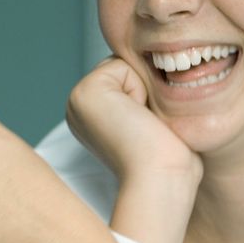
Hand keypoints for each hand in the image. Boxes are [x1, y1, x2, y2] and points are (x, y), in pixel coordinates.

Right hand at [66, 55, 201, 188]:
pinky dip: (139, 88)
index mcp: (91, 115)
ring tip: (142, 122)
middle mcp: (78, 107)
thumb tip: (161, 71)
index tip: (147, 127)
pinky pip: (124, 65)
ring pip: (124, 63)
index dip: (147, 93)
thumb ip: (145, 97)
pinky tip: (137, 117)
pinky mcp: (85, 92)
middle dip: (144, 87)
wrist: (159, 178)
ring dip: (143, 88)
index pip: (127, 76)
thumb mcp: (152, 122)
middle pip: (125, 66)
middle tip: (145, 125)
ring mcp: (77, 98)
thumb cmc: (166, 159)